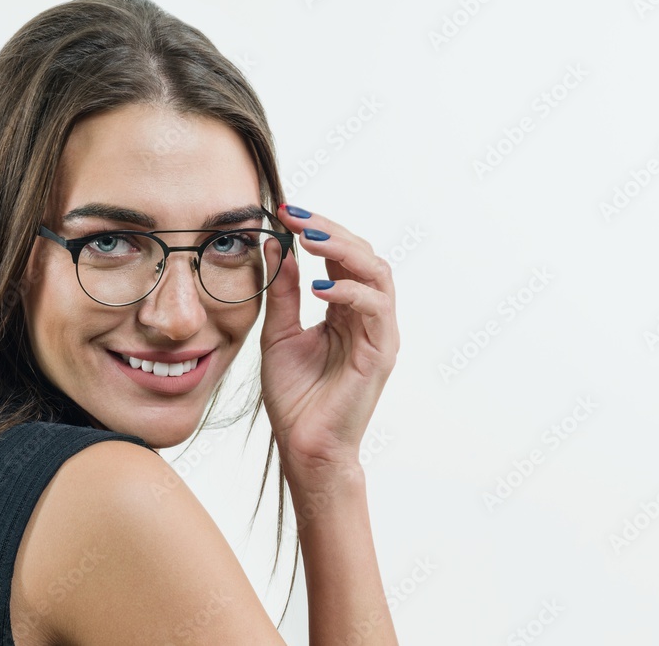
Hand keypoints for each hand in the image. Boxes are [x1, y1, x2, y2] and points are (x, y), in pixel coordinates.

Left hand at [260, 203, 399, 479]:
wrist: (305, 447)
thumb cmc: (295, 398)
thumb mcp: (278, 334)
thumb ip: (283, 292)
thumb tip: (277, 247)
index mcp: (344, 310)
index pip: (339, 257)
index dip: (316, 230)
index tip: (283, 212)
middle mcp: (367, 316)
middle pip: (363, 255)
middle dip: (329, 230)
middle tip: (295, 215)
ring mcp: (378, 333)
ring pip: (377, 273)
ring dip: (344, 251)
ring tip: (311, 239)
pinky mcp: (381, 352)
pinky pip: (376, 309)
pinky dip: (350, 291)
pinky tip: (318, 286)